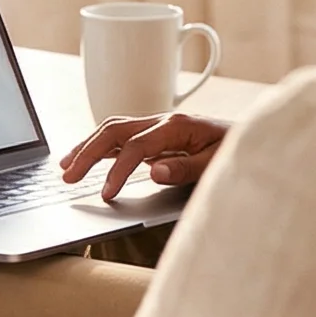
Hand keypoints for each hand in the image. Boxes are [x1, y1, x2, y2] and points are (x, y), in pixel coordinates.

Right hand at [59, 112, 230, 200]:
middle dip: (88, 153)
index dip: (118, 171)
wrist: (250, 137)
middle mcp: (163, 121)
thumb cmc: (237, 150)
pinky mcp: (156, 134)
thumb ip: (186, 168)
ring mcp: (158, 126)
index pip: (136, 147)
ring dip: (87, 146)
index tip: (106, 195)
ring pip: (113, 130)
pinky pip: (122, 136)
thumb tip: (153, 171)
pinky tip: (86, 157)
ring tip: (65, 166)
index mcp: (177, 126)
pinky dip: (100, 146)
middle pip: (115, 131)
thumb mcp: (218, 164)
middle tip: (67, 177)